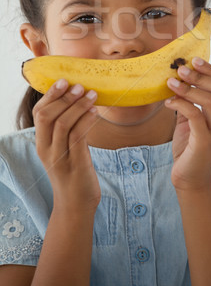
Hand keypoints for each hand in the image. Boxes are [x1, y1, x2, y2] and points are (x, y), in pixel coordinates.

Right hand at [32, 79, 100, 214]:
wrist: (76, 205)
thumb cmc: (73, 172)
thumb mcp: (63, 149)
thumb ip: (65, 130)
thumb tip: (77, 101)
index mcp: (41, 143)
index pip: (38, 114)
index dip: (50, 95)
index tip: (63, 80)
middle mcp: (46, 149)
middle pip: (48, 116)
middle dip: (64, 97)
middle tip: (80, 85)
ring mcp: (59, 157)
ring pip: (63, 124)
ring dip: (79, 106)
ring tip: (93, 95)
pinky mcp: (75, 163)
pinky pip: (78, 136)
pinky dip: (87, 120)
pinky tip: (96, 112)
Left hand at [165, 59, 210, 191]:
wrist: (189, 181)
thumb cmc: (189, 149)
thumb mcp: (189, 122)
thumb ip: (189, 104)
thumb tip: (176, 81)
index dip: (210, 71)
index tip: (194, 60)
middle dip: (200, 76)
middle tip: (180, 69)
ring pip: (210, 101)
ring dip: (189, 88)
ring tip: (170, 82)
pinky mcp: (205, 143)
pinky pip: (196, 117)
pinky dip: (182, 105)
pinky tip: (169, 102)